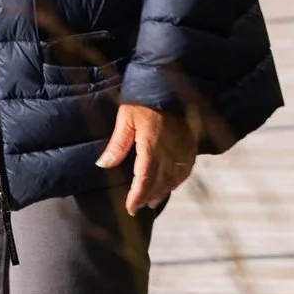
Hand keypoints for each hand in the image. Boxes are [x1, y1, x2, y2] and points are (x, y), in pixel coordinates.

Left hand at [97, 100, 199, 214]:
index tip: (130, 208)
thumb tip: (103, 164)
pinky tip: (172, 185)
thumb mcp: (125, 119)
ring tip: (152, 200)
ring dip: (163, 192)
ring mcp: (183, 148)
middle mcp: (170, 151)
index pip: (145, 179)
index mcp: (152, 146)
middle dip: (149, 197)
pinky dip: (178, 180)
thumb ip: (117, 144)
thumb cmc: (143, 100)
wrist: (168, 85)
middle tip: (138, 207)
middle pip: (160, 182)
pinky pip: (187, 168)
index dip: (137, 196)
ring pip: (174, 178)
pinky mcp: (190, 144)